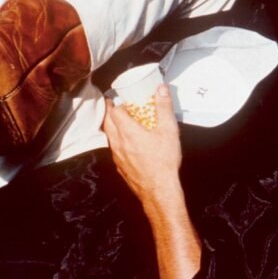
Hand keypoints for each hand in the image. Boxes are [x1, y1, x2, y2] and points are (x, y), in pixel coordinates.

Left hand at [103, 84, 181, 198]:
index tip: (121, 99)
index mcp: (128, 131)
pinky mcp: (121, 166)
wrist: (159, 188)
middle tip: (116, 107)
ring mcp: (118, 156)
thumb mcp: (169, 130)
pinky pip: (115, 150)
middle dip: (110, 112)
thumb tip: (160, 90)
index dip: (117, 103)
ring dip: (113, 127)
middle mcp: (119, 143)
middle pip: (107, 123)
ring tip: (122, 124)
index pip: (114, 112)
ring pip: (110, 137)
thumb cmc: (163, 161)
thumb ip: (164, 108)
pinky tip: (129, 144)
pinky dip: (118, 142)